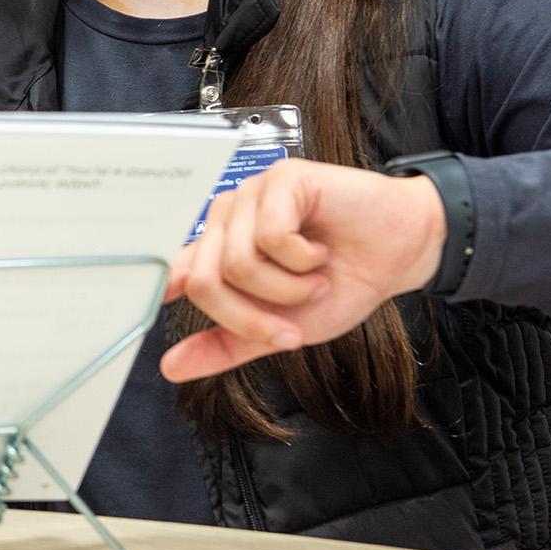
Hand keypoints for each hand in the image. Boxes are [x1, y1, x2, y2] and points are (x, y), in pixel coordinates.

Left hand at [159, 158, 445, 382]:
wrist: (400, 256)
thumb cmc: (342, 283)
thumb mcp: (280, 328)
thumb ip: (227, 344)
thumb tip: (171, 368)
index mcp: (218, 250)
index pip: (175, 278)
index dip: (163, 296)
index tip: (150, 318)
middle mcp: (226, 220)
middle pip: (205, 282)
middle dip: (254, 316)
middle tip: (293, 321)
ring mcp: (250, 196)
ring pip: (237, 264)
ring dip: (287, 288)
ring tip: (314, 278)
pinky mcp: (281, 181)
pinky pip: (270, 237)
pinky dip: (302, 259)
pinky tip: (320, 251)